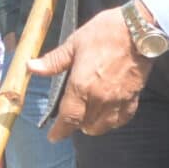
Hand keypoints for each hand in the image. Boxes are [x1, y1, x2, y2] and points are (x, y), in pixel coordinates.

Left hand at [27, 7, 149, 139]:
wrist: (139, 30)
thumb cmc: (104, 33)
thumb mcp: (74, 43)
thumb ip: (53, 61)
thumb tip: (30, 67)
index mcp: (81, 86)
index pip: (68, 118)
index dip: (60, 131)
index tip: (54, 137)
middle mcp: (99, 98)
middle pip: (85, 124)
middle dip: (75, 125)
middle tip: (70, 120)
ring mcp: (118, 100)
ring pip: (104, 126)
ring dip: (93, 126)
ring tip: (87, 120)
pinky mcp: (133, 97)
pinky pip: (122, 118)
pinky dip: (113, 122)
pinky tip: (109, 117)